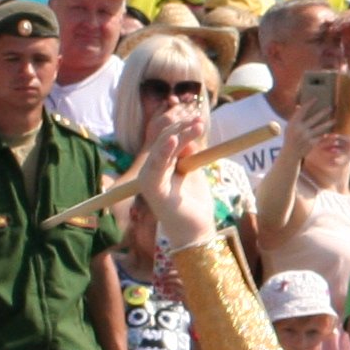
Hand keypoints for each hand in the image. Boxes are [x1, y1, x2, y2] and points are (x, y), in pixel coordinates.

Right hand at [133, 109, 217, 249]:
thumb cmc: (194, 203)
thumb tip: (189, 136)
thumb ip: (190, 154)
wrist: (196, 230)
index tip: (199, 119)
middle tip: (200, 121)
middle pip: (163, 142)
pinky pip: (156, 167)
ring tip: (196, 126)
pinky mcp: (152, 189)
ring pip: (161, 150)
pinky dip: (164, 152)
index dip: (181, 128)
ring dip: (179, 136)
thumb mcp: (194, 172)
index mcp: (160, 166)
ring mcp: (149, 179)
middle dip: (182, 129)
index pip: (167, 140)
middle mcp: (151, 171)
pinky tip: (173, 140)